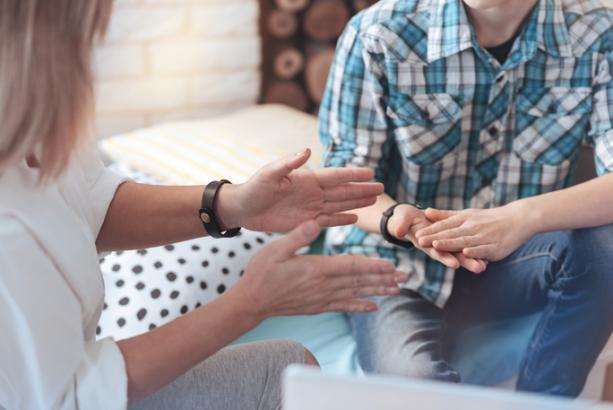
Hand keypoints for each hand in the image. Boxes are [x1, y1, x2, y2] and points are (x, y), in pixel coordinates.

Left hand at [218, 149, 382, 231]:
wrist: (242, 209)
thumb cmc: (253, 188)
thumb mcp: (269, 174)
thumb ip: (288, 163)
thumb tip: (307, 150)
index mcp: (306, 180)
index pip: (335, 176)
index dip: (352, 174)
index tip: (370, 172)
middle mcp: (312, 193)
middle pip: (343, 191)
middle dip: (361, 189)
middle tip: (381, 187)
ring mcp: (310, 208)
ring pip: (339, 205)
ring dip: (356, 203)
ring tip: (374, 200)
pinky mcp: (305, 223)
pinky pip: (328, 221)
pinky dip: (341, 220)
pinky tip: (355, 219)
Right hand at [228, 220, 408, 319]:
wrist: (251, 301)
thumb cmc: (261, 272)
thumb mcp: (275, 248)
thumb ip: (297, 236)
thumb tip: (314, 222)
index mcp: (315, 268)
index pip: (350, 266)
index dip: (372, 265)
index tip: (390, 264)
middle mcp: (323, 285)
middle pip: (358, 281)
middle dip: (382, 278)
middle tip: (403, 277)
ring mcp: (321, 298)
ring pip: (355, 294)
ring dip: (377, 291)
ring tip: (397, 289)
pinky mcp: (317, 306)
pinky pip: (343, 306)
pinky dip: (360, 306)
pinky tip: (373, 307)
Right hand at [386, 205, 486, 272]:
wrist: (407, 219)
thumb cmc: (403, 219)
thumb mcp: (400, 221)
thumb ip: (400, 225)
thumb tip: (398, 231)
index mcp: (424, 242)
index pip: (436, 251)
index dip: (444, 257)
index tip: (455, 264)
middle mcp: (435, 246)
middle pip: (452, 255)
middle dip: (465, 262)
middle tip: (479, 268)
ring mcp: (443, 244)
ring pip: (459, 252)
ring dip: (471, 259)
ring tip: (484, 266)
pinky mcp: (449, 238)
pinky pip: (461, 245)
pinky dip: (472, 250)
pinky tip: (485, 256)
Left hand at [414, 202, 535, 261]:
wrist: (518, 219)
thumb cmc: (488, 218)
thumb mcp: (466, 214)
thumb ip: (446, 215)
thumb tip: (425, 212)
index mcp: (465, 219)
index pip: (444, 225)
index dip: (430, 231)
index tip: (416, 234)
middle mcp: (473, 227)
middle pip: (451, 233)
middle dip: (435, 238)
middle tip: (419, 241)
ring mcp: (484, 237)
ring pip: (464, 241)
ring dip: (450, 244)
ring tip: (436, 246)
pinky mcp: (495, 247)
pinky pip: (484, 249)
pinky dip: (475, 251)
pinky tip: (466, 253)